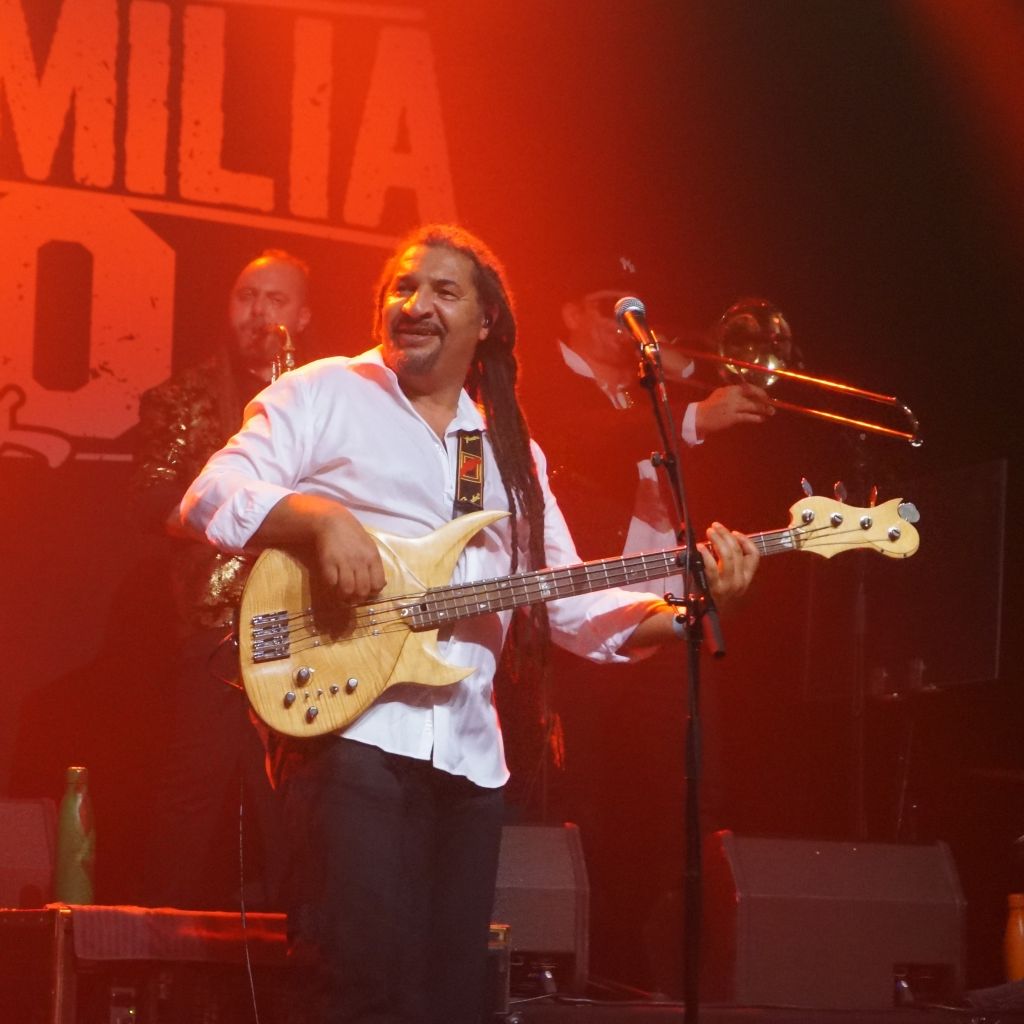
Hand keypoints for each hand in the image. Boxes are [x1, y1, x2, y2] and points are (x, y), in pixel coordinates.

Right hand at [255, 493, 385, 602]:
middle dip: (358, 598)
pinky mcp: (328, 563)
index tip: (368, 592)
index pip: (378, 584)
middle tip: (354, 597)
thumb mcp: (370, 547)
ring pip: (347, 590)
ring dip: (345, 596)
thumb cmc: (353, 535)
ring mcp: (343, 562)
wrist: (333, 522)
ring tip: (343, 595)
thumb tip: (379, 586)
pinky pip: (332, 583)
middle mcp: (359, 561)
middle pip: (362, 590)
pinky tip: (334, 583)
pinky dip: (333, 587)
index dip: (373, 592)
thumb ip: (374, 566)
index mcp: (372, 558)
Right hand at [694, 383, 772, 437]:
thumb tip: (745, 390)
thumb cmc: (709, 406)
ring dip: (763, 409)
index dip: (759, 391)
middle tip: (771, 404)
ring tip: (771, 412)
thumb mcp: (719, 393)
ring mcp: (733, 406)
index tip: (765, 395)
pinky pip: (748, 417)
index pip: (748, 387)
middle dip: (764, 400)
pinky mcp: (732, 417)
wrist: (699, 417)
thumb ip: (731, 391)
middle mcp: (732, 395)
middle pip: (753, 395)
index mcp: (730, 389)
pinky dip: (756, 418)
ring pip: (753, 406)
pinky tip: (762, 419)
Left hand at [698, 522, 758, 609]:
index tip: (734, 532)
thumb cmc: (714, 594)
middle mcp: (741, 582)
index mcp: (746, 578)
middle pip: (738, 551)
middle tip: (715, 526)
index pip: (754, 556)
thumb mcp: (729, 580)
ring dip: (717, 540)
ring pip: (728, 556)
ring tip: (709, 532)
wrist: (704, 616)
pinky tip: (700, 547)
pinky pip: (712, 566)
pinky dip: (706, 554)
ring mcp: (729, 585)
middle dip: (726, 535)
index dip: (745, 541)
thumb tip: (722, 540)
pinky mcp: (715, 587)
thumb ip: (730, 563)